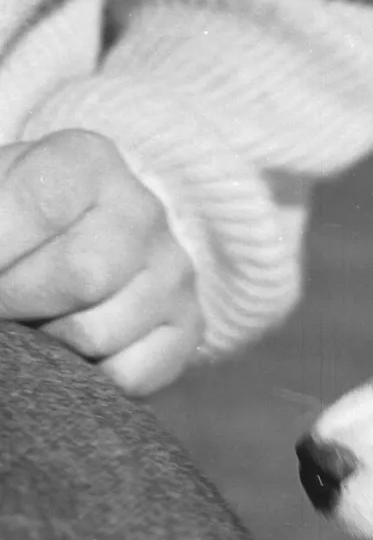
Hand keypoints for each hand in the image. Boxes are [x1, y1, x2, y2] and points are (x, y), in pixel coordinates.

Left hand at [0, 131, 201, 394]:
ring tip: (34, 323)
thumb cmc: (22, 219)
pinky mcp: (187, 328)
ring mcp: (174, 274)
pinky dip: (84, 376)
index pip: (42, 207)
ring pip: (98, 336)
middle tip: (1, 304)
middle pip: (82, 276)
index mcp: (88, 162)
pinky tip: (70, 352)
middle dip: (18, 302)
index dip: (0, 249)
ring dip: (47, 345)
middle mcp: (144, 213)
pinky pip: (127, 377)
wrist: (93, 237)